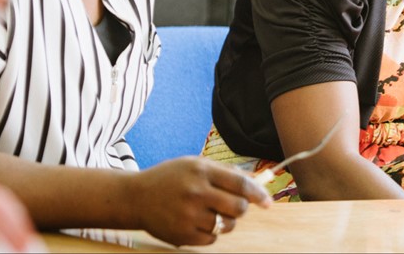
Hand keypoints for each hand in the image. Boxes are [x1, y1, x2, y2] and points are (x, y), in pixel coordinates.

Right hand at [123, 156, 270, 245]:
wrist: (136, 197)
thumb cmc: (170, 178)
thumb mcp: (195, 165)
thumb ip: (225, 172)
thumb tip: (257, 181)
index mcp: (201, 171)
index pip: (240, 184)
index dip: (258, 193)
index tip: (267, 201)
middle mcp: (196, 193)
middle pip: (238, 207)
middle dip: (242, 208)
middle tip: (234, 205)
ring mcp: (189, 215)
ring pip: (227, 225)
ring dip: (226, 220)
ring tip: (211, 212)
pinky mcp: (183, 235)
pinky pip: (212, 238)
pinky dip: (211, 232)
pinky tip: (197, 221)